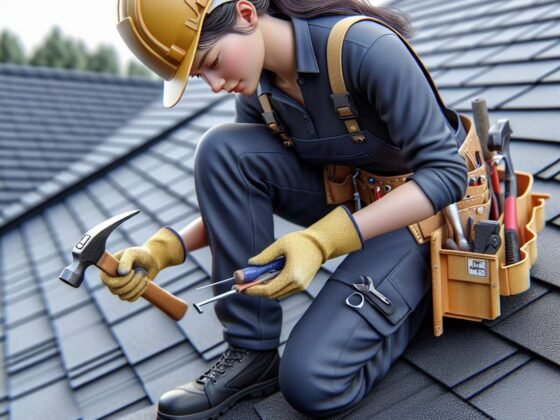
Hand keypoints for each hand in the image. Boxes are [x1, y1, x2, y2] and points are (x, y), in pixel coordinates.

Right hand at [99, 248, 151, 301]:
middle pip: (116, 291)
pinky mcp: (128, 292)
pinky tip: (145, 282)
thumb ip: (126, 260)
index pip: (106, 281)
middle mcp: (111, 279)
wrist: (152, 260)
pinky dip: (140, 291)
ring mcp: (119, 287)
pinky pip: (131, 299)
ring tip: (144, 276)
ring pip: (124, 296)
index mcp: (108, 269)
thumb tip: (121, 273)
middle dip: (132, 283)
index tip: (132, 271)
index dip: (120, 280)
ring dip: (137, 287)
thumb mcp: (133, 253)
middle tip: (140, 272)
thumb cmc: (140, 254)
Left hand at [244, 206, 363, 298]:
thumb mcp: (280, 244)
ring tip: (252, 278)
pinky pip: (282, 291)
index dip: (253, 290)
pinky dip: (272, 286)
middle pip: (271, 295)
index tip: (241, 287)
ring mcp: (300, 287)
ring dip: (263, 289)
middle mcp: (297, 284)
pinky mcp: (301, 286)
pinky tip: (265, 278)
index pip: (268, 290)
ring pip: (276, 294)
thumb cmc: (302, 242)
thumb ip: (264, 257)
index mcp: (292, 275)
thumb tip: (250, 265)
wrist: (320, 244)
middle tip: (242, 284)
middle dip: (255, 290)